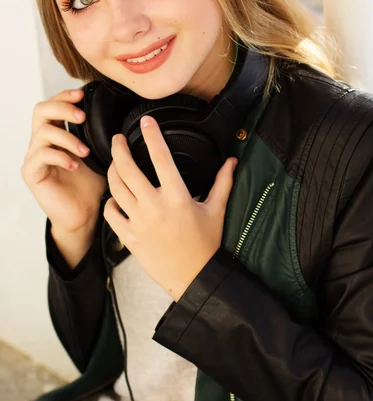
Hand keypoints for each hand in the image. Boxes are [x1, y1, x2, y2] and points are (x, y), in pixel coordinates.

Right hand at [21, 88, 105, 235]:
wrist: (86, 214)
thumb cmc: (92, 185)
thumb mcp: (101, 153)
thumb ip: (101, 134)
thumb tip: (117, 114)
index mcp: (57, 133)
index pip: (53, 104)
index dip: (65, 96)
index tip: (82, 94)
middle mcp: (42, 142)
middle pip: (41, 110)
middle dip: (63, 108)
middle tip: (82, 117)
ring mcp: (34, 157)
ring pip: (43, 132)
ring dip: (67, 137)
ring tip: (85, 151)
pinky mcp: (32, 173)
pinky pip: (41, 156)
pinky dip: (60, 157)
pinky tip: (75, 165)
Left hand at [104, 115, 237, 300]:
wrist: (195, 278)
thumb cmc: (207, 244)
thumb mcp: (217, 210)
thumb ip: (223, 182)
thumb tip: (233, 160)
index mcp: (177, 197)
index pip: (161, 158)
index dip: (152, 136)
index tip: (146, 122)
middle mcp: (155, 207)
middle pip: (128, 170)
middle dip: (119, 149)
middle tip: (118, 139)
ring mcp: (139, 222)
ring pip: (116, 189)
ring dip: (112, 172)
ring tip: (115, 164)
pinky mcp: (130, 238)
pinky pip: (111, 214)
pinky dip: (111, 203)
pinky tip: (115, 198)